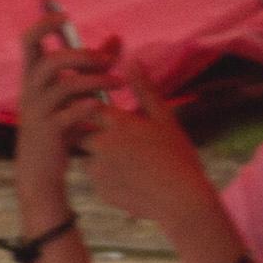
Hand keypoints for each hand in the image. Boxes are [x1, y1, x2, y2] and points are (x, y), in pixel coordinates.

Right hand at [13, 22, 102, 206]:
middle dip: (82, 57)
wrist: (41, 169)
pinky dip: (87, 108)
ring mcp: (38, 112)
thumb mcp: (72, 92)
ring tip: (119, 83)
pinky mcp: (49, 132)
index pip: (28, 41)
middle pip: (51, 62)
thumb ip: (93, 65)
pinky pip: (68, 114)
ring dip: (95, 81)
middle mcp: (30, 90)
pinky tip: (103, 107)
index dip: (44, 25)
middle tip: (109, 60)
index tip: (65, 16)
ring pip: (64, 87)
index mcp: (33, 76)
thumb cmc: (59, 125)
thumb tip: (117, 38)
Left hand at [64, 37, 217, 243]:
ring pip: (85, 158)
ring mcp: (99, 168)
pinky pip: (95, 180)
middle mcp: (103, 143)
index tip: (97, 112)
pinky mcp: (99, 190)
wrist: (183, 201)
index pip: (87, 106)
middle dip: (89, 134)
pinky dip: (107, 180)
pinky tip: (131, 183)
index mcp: (119, 123)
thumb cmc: (178, 158)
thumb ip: (145, 91)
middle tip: (115, 142)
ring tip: (128, 165)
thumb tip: (132, 61)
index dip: (89, 107)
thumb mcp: (165, 120)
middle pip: (79, 132)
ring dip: (97, 158)